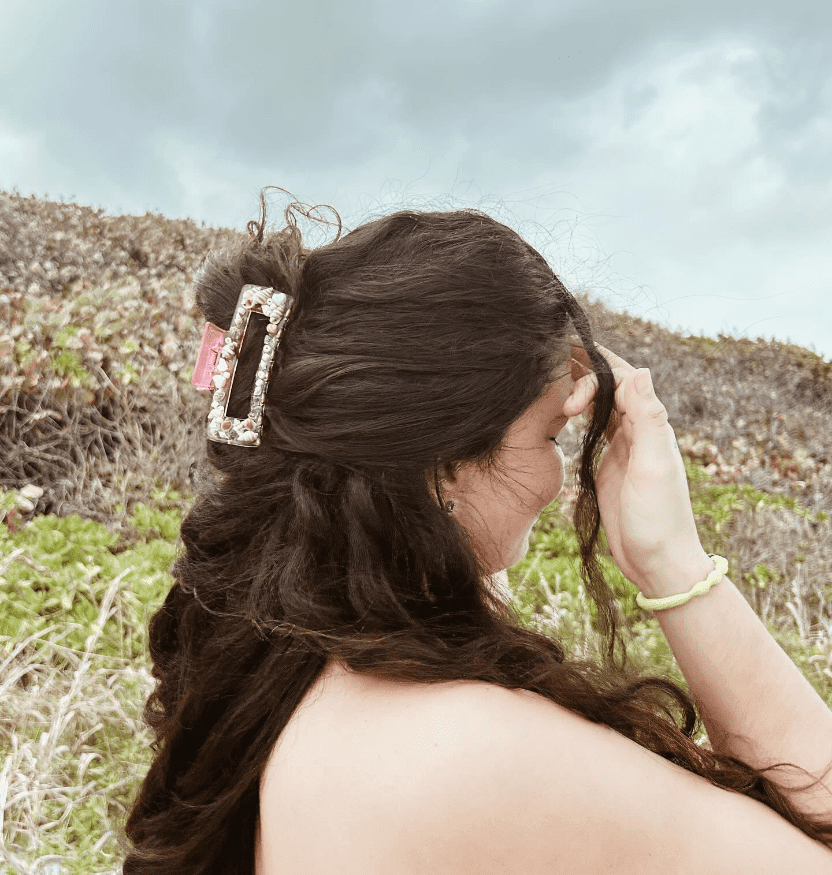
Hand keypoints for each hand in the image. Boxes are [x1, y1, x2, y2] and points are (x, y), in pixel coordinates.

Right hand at [563, 339, 707, 592]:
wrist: (657, 563)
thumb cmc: (659, 519)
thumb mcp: (653, 467)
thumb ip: (648, 419)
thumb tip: (641, 370)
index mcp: (652, 426)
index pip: (623, 379)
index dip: (596, 364)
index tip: (565, 358)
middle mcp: (640, 431)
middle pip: (612, 386)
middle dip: (585, 370)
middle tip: (551, 364)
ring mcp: (624, 447)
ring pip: (604, 404)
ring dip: (583, 386)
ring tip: (554, 373)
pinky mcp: (610, 464)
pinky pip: (597, 427)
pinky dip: (583, 413)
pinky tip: (567, 408)